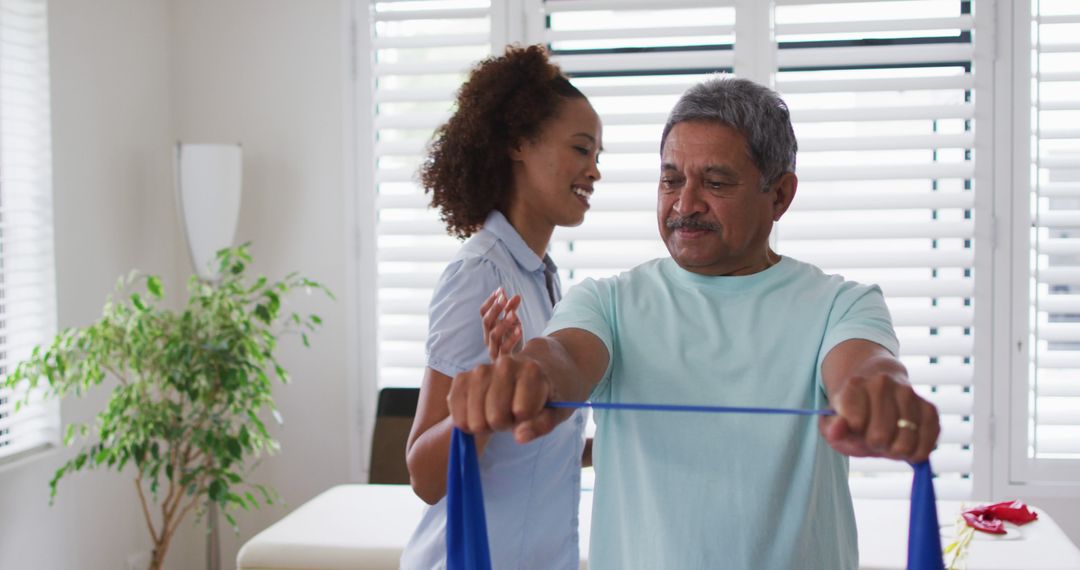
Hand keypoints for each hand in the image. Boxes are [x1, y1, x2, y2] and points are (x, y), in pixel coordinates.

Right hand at [447, 354, 569, 443]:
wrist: (530, 372)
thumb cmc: (544, 395)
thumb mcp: (557, 412)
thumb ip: (542, 425)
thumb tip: (519, 437)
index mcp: (530, 370)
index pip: (521, 413)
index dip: (526, 421)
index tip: (531, 412)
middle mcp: (503, 364)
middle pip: (495, 418)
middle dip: (505, 424)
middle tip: (512, 414)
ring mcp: (480, 370)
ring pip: (474, 420)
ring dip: (486, 425)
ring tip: (497, 412)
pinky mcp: (461, 379)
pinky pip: (457, 416)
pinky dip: (467, 424)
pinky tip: (481, 414)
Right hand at [480, 287, 522, 360]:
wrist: (519, 362)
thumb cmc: (513, 340)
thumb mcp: (513, 323)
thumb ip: (512, 310)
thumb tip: (516, 295)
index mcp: (489, 328)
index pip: (483, 313)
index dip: (490, 301)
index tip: (500, 290)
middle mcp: (488, 338)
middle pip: (486, 322)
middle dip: (494, 309)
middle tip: (504, 298)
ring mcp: (494, 349)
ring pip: (493, 335)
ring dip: (502, 323)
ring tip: (513, 314)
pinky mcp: (503, 359)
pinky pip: (505, 348)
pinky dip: (512, 338)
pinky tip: (520, 329)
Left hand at [819, 374, 939, 463]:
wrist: (877, 388)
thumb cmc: (854, 413)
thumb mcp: (834, 423)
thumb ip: (832, 430)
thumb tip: (837, 430)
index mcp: (855, 384)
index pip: (856, 424)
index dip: (856, 434)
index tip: (856, 428)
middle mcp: (883, 383)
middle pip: (881, 436)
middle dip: (876, 445)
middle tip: (874, 438)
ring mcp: (909, 392)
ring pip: (906, 442)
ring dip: (897, 451)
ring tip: (890, 440)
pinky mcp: (929, 407)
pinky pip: (929, 441)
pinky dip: (918, 451)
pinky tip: (908, 445)